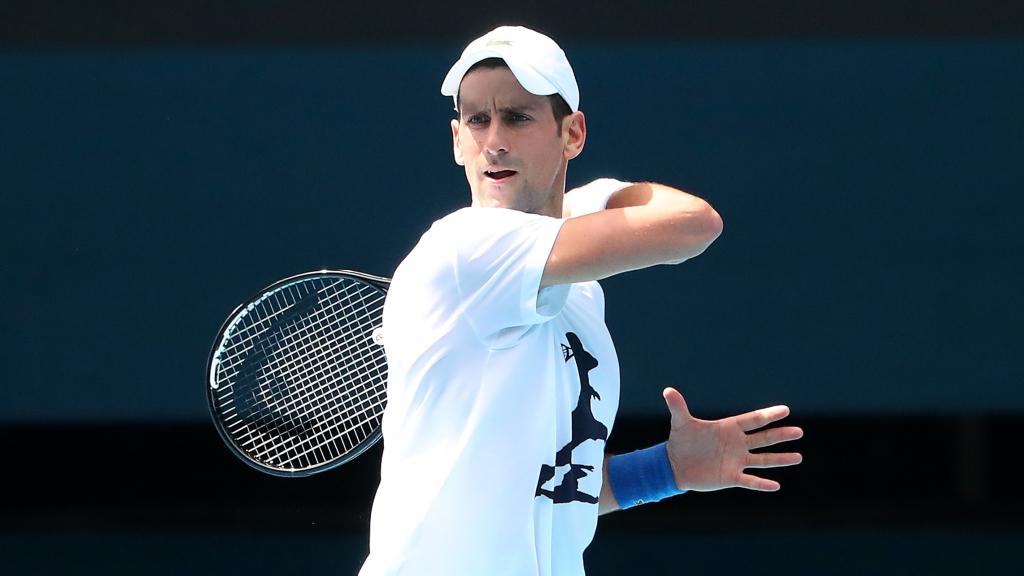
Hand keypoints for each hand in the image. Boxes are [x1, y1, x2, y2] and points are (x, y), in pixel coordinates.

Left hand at [662, 387, 802, 491]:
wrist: (675, 465)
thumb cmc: (681, 441)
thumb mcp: (680, 422)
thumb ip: (678, 407)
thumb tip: (667, 390)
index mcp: (728, 428)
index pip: (752, 420)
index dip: (768, 415)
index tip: (785, 410)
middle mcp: (736, 444)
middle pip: (763, 438)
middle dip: (781, 435)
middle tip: (799, 431)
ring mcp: (736, 461)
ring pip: (762, 460)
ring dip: (780, 459)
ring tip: (798, 456)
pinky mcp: (731, 476)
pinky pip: (750, 481)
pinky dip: (762, 484)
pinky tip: (776, 485)